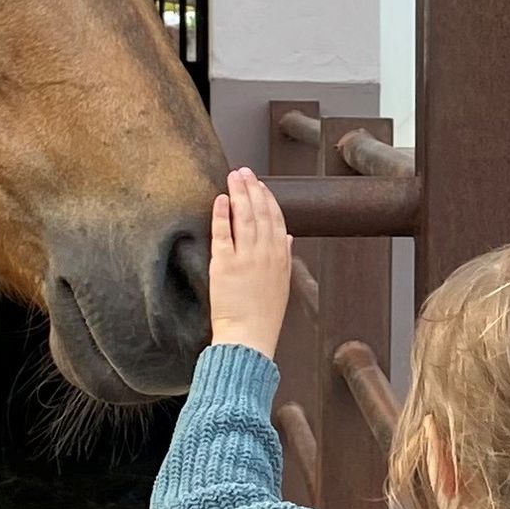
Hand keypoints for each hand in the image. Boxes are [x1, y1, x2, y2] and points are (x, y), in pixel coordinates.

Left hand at [207, 170, 293, 356]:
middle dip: (253, 188)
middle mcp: (266, 253)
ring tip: (233, 177)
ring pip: (244, 217)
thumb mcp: (282, 283)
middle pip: (261, 212)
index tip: (261, 185)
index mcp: (281, 257)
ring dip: (239, 193)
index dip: (268, 199)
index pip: (276, 219)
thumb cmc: (263, 315)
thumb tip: (289, 237)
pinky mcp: (225, 264)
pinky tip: (220, 199)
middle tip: (244, 172)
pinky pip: (223, 232)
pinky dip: (221, 213)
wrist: (249, 337)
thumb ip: (286, 256)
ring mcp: (246, 257)